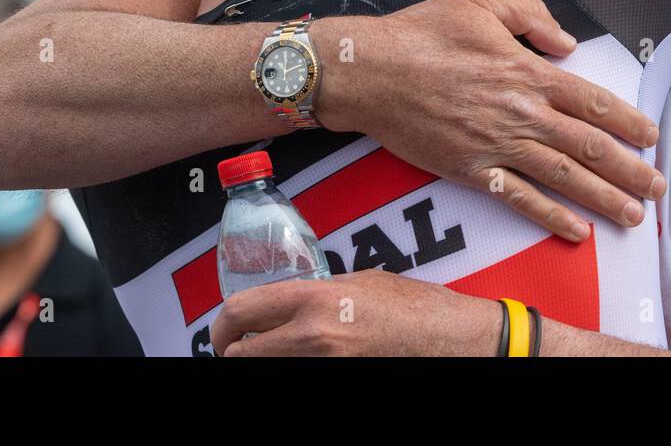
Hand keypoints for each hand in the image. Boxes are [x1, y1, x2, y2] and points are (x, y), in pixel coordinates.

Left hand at [211, 269, 499, 356]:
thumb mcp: (359, 283)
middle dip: (235, 353)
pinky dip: (291, 371)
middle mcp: (313, 337)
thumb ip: (316, 293)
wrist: (449, 339)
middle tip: (242, 351)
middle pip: (239, 355)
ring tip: (274, 355)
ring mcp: (324, 368)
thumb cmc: (413, 306)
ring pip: (263, 371)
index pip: (239, 311)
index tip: (225, 333)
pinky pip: (298, 379)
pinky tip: (304, 362)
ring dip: (263, 364)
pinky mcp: (336, 386)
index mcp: (315, 299)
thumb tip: (284, 305)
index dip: (221, 326)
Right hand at [310, 0, 664, 241]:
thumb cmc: (420, 32)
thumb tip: (567, 42)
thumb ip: (531, 16)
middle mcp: (520, 111)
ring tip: (632, 216)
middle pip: (590, 146)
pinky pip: (518, 199)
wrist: (368, 71)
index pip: (594, 101)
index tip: (652, 137)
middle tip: (656, 189)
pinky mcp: (470, 170)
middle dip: (630, 170)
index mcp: (527, 70)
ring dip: (603, 199)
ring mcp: (496, 144)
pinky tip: (575, 231)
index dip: (630, 122)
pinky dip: (549, 217)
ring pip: (563, 177)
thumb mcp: (480, 1)